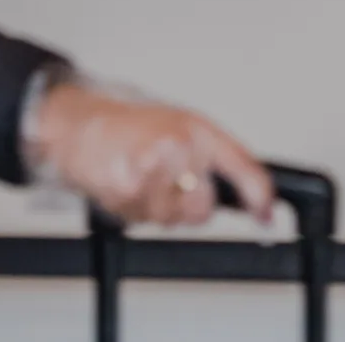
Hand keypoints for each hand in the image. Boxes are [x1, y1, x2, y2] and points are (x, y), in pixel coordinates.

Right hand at [28, 82, 272, 226]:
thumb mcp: (184, 129)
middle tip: (169, 182)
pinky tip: (127, 184)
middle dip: (188, 204)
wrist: (79, 126)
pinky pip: (145, 219)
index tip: (266, 215)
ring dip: (159, 208)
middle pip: (204, 208)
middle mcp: (179, 145)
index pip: (244, 167)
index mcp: (197, 128)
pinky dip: (136, 209)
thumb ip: (223, 161)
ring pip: (173, 218)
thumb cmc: (130, 126)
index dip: (259, 197)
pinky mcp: (128, 189)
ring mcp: (153, 168)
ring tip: (143, 179)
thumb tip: (257, 201)